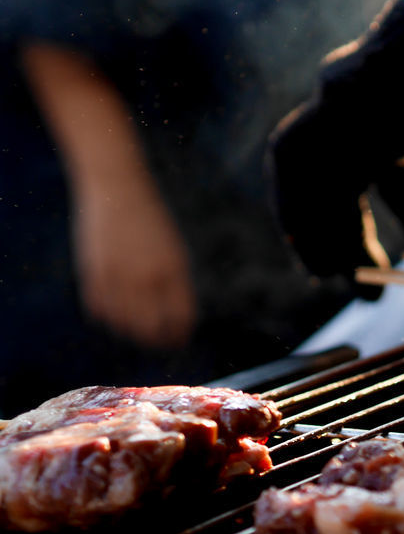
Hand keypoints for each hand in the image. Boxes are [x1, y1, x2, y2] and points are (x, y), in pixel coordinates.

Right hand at [74, 174, 196, 348]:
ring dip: (131, 332)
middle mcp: (146, 275)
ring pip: (123, 323)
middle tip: (159, 342)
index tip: (179, 340)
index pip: (180, 317)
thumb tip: (176, 322)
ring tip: (138, 331)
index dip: (180, 334)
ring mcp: (117, 275)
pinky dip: (108, 317)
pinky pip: (99, 309)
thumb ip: (175, 285)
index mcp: (173, 269)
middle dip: (157, 340)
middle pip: (151, 327)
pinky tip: (116, 314)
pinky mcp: (92, 271)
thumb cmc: (152, 224)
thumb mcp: (174, 251)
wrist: (117, 190)